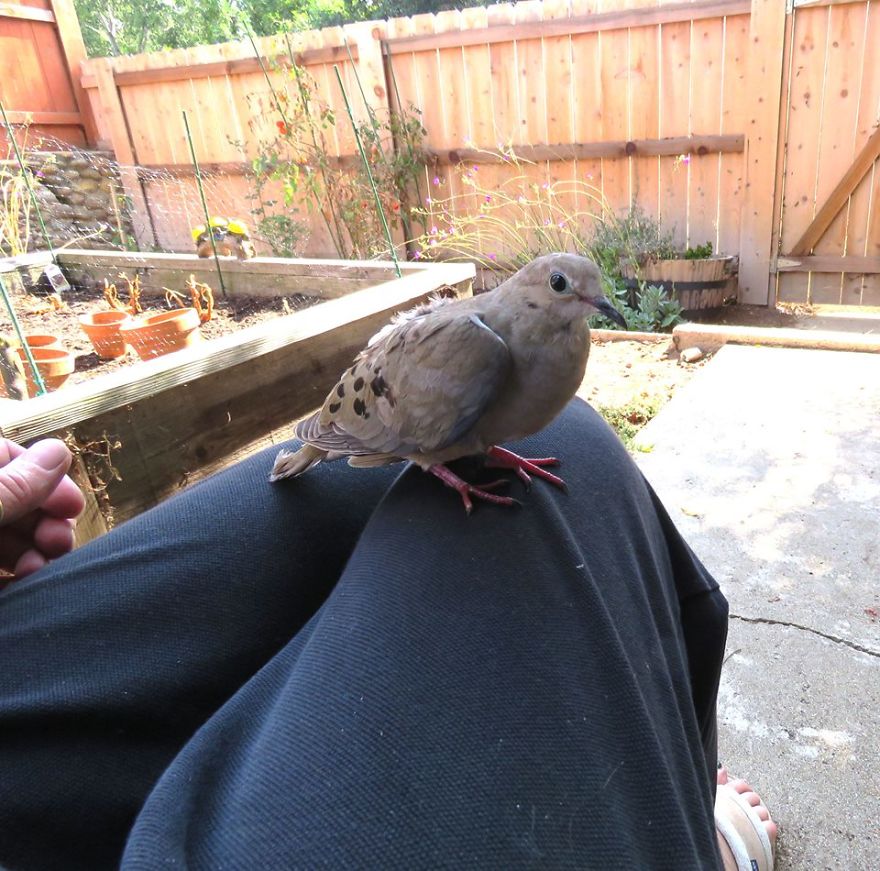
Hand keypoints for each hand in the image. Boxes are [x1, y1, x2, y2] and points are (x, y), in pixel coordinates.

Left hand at [0, 438, 84, 581]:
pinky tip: (22, 589)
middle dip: (43, 522)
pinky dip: (12, 581)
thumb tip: (59, 451)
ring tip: (37, 572)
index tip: (73, 506)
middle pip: (12, 500)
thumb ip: (15, 484)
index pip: (7, 456)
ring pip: (5, 540)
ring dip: (32, 555)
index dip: (44, 477)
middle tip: (59, 544)